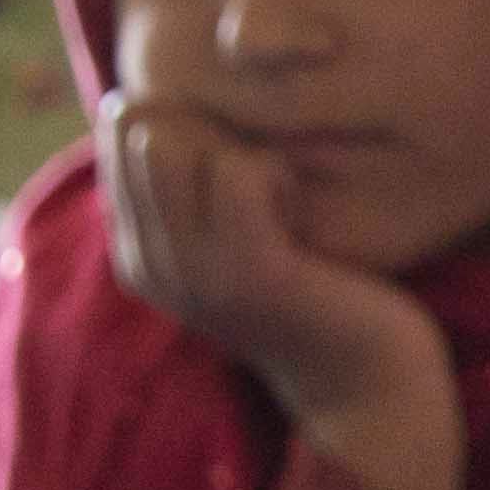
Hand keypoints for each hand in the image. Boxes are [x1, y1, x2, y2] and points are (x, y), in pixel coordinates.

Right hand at [100, 93, 460, 489]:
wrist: (367, 384)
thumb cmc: (312, 294)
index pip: (123, 137)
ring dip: (245, 151)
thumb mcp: (233, 236)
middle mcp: (149, 265)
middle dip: (211, 130)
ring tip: (283, 201)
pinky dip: (277, 172)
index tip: (238, 176)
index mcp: (136, 253)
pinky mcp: (246, 272)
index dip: (189, 125)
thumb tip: (156, 105)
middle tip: (265, 183)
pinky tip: (300, 211)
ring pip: (180, 144)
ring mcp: (192, 271)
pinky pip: (238, 168)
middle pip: (145, 131)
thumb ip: (189, 182)